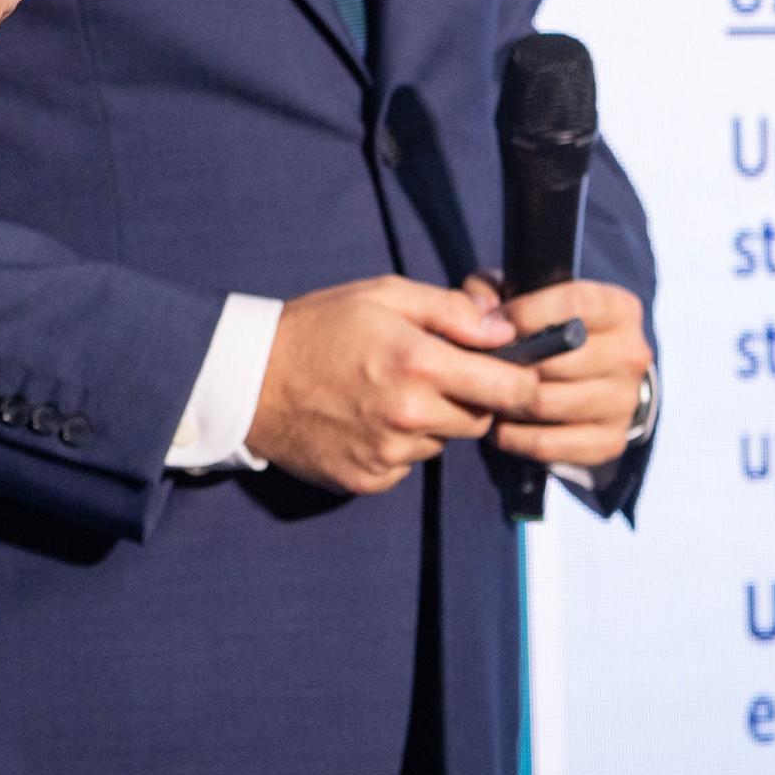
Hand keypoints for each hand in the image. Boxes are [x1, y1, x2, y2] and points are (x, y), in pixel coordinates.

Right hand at [244, 276, 537, 495]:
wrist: (249, 379)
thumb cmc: (319, 326)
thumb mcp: (384, 295)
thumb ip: (451, 310)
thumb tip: (505, 329)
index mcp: (420, 363)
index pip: (511, 389)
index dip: (524, 381)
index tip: (518, 372)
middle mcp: (410, 416)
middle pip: (481, 419)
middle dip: (471, 397)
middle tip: (433, 372)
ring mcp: (388, 454)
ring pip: (442, 443)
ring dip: (431, 422)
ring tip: (388, 392)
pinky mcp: (368, 480)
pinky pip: (407, 466)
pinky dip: (398, 446)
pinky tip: (366, 419)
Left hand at [465, 273, 651, 471]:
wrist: (592, 377)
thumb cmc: (546, 326)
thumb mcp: (522, 294)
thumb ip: (492, 291)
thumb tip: (483, 318)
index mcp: (619, 309)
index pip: (576, 305)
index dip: (528, 314)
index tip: (494, 324)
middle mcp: (630, 355)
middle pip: (557, 361)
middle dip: (511, 363)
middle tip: (482, 365)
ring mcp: (624, 402)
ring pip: (546, 403)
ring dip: (506, 401)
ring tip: (486, 393)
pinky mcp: (610, 441)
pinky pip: (547, 444)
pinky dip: (514, 437)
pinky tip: (501, 423)